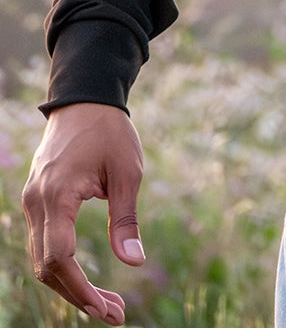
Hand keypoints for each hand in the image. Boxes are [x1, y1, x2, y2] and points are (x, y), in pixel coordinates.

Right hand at [23, 103, 144, 323]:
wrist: (84, 99)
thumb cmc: (109, 131)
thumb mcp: (127, 171)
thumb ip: (127, 218)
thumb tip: (134, 263)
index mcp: (58, 194)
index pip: (60, 257)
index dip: (80, 288)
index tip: (106, 309)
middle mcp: (36, 202)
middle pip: (47, 267)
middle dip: (79, 296)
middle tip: (114, 315)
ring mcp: (32, 202)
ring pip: (43, 260)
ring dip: (71, 285)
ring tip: (107, 304)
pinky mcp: (37, 201)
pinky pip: (44, 244)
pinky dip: (63, 267)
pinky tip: (87, 280)